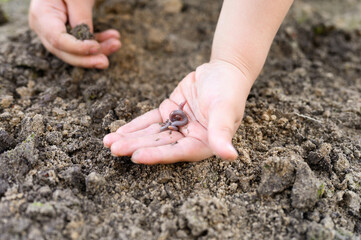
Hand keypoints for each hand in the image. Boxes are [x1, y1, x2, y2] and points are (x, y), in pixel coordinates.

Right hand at [29, 0, 120, 68]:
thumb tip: (88, 41)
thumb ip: (80, 16)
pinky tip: (113, 37)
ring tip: (117, 43)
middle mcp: (45, 27)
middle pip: (65, 51)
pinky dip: (98, 41)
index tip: (96, 48)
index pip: (58, 40)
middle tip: (105, 62)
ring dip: (98, 49)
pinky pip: (82, 42)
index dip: (77, 48)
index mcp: (42, 15)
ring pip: (75, 50)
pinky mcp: (67, 30)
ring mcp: (55, 30)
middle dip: (87, 59)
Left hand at [103, 60, 252, 163]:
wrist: (225, 70)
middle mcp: (188, 139)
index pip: (177, 152)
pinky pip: (150, 120)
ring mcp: (177, 127)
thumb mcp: (225, 110)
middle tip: (113, 149)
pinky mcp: (169, 113)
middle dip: (136, 146)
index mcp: (204, 144)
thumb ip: (222, 133)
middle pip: (159, 144)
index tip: (136, 156)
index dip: (157, 155)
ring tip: (108, 142)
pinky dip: (135, 126)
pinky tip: (118, 132)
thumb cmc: (229, 90)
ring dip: (130, 138)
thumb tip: (231, 156)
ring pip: (151, 134)